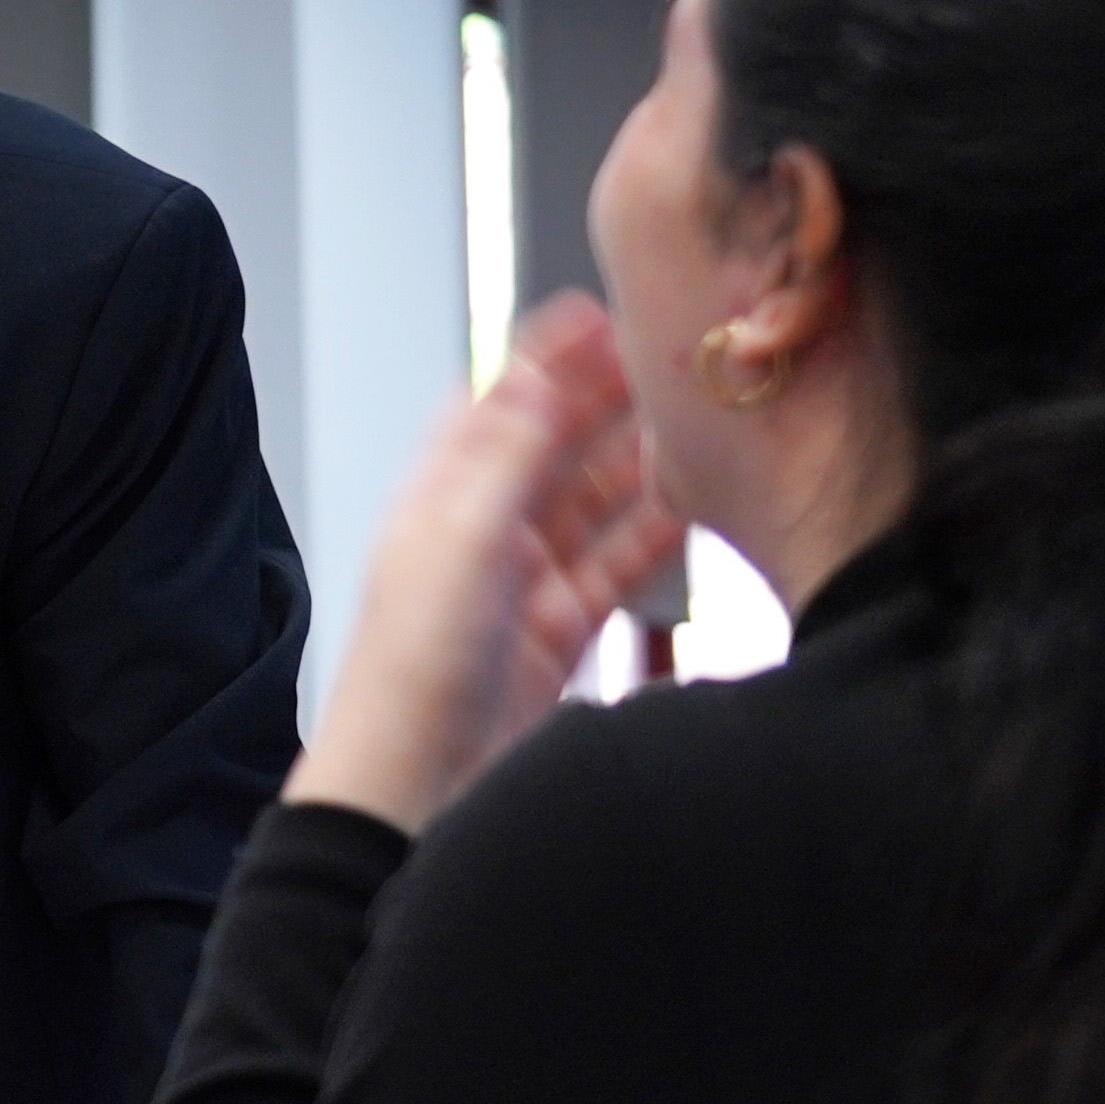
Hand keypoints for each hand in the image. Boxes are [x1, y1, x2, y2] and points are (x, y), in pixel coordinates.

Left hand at [283, 296, 684, 834]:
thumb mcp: (461, 542)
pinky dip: (650, 538)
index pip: (495, 405)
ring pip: (591, 506)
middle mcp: (478, 535)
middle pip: (551, 448)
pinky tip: (692, 510)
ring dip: (639, 464)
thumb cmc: (409, 676)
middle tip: (670, 356)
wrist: (412, 790)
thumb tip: (533, 371)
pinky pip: (613, 571)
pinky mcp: (554, 636)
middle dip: (606, 401)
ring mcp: (519, 586)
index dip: (544, 358)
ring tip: (695, 421)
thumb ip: (506, 457)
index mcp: (439, 500)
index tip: (599, 313)